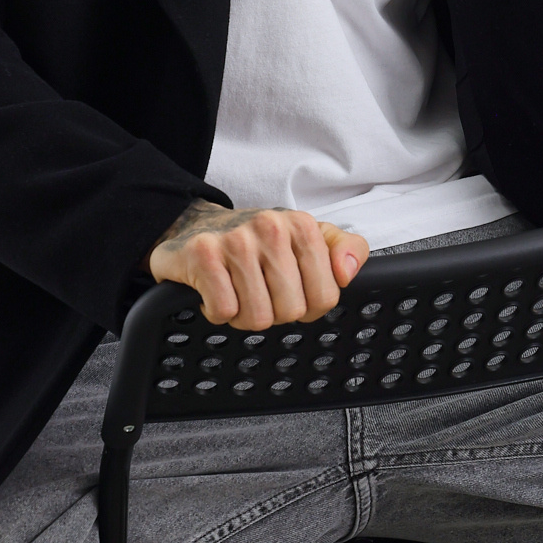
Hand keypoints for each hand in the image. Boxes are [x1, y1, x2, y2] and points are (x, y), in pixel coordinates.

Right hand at [148, 200, 368, 329]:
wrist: (195, 227)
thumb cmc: (257, 242)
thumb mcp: (308, 239)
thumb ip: (346, 250)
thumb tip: (347, 273)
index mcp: (302, 225)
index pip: (325, 297)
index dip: (308, 306)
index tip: (292, 291)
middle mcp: (271, 227)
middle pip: (291, 311)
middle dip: (275, 312)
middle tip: (260, 292)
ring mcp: (236, 240)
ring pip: (257, 317)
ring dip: (244, 315)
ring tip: (238, 292)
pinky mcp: (203, 254)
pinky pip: (224, 312)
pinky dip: (218, 312)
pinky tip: (215, 291)